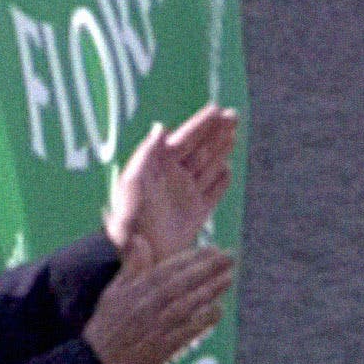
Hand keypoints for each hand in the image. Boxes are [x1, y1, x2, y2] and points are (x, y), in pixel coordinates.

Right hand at [85, 244, 233, 363]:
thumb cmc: (105, 328)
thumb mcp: (112, 293)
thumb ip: (131, 267)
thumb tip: (140, 239)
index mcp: (134, 291)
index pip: (167, 269)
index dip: (192, 258)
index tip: (212, 249)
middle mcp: (146, 306)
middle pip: (182, 283)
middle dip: (207, 268)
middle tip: (230, 257)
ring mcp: (155, 327)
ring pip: (187, 304)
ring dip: (210, 290)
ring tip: (229, 277)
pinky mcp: (162, 348)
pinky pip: (187, 331)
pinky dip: (203, 320)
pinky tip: (218, 310)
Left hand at [104, 107, 238, 266]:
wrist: (137, 255)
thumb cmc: (129, 217)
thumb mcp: (134, 182)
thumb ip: (148, 153)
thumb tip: (160, 126)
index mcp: (159, 166)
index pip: (185, 138)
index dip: (201, 124)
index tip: (218, 108)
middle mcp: (174, 178)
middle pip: (201, 148)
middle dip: (217, 132)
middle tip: (234, 115)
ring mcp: (186, 195)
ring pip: (209, 166)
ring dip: (221, 150)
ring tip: (234, 134)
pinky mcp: (196, 214)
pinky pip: (213, 193)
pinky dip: (222, 181)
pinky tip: (228, 170)